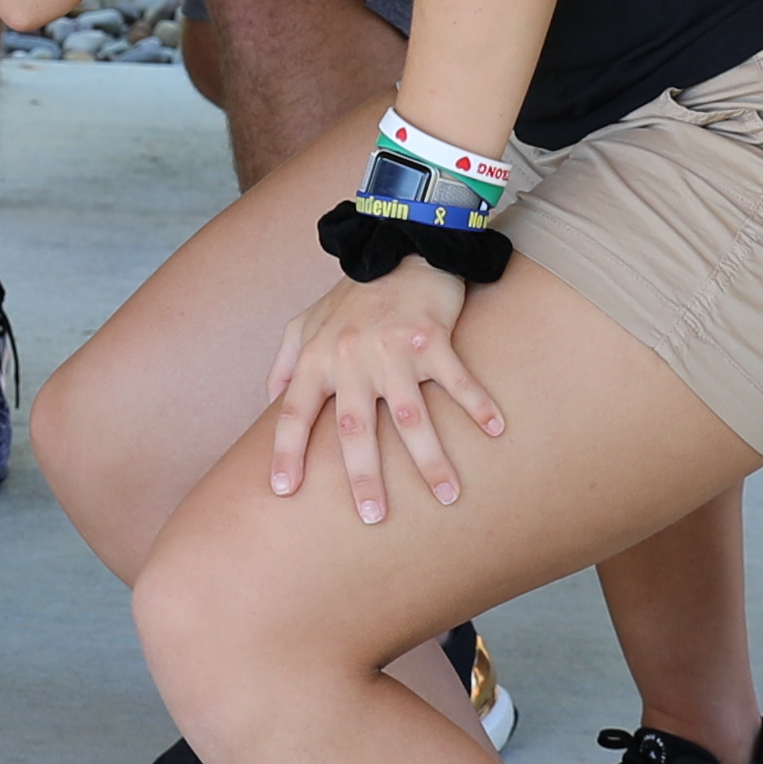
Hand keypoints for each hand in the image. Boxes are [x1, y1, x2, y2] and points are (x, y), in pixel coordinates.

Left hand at [261, 264, 509, 522]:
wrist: (400, 246)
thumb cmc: (353, 294)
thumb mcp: (305, 320)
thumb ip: (284, 361)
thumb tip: (267, 403)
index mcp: (318, 357)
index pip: (294, 412)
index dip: (286, 451)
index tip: (283, 491)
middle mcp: (351, 357)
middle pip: (354, 427)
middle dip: (363, 476)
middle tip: (373, 517)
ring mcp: (393, 349)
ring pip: (410, 415)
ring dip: (430, 459)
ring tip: (448, 495)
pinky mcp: (432, 338)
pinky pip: (457, 379)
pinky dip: (477, 405)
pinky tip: (496, 431)